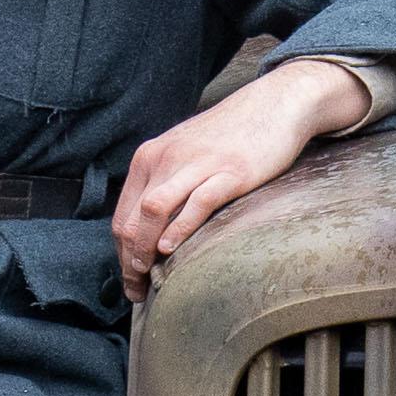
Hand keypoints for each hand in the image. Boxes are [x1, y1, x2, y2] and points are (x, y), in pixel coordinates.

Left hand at [110, 57, 373, 297]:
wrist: (274, 104)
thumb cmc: (232, 136)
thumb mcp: (187, 155)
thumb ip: (168, 184)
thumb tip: (157, 231)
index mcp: (150, 157)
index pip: (123, 216)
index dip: (121, 254)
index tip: (132, 280)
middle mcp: (166, 159)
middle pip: (132, 219)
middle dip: (130, 261)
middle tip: (139, 291)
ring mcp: (197, 164)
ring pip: (153, 211)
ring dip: (145, 250)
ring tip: (151, 278)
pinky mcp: (229, 171)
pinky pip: (195, 203)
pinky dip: (179, 229)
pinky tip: (172, 250)